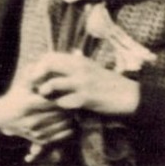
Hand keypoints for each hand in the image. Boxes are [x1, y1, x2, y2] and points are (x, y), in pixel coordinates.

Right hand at [0, 80, 75, 145]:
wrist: (4, 118)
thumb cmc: (17, 96)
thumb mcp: (22, 84)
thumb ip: (35, 74)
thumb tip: (48, 64)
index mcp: (27, 105)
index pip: (53, 100)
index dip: (63, 94)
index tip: (69, 89)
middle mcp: (31, 121)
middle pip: (61, 112)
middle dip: (69, 105)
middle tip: (76, 99)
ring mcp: (37, 132)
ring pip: (65, 123)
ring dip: (71, 116)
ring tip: (72, 108)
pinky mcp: (41, 140)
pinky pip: (65, 134)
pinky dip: (70, 126)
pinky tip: (68, 118)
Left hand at [23, 51, 139, 116]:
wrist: (131, 96)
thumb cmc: (113, 84)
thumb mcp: (95, 68)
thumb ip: (80, 63)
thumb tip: (70, 55)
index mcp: (80, 60)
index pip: (50, 56)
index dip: (38, 65)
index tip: (35, 76)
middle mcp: (80, 68)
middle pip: (47, 65)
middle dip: (36, 76)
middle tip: (33, 88)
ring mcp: (83, 83)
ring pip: (52, 84)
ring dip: (45, 93)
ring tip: (46, 99)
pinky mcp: (86, 98)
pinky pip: (63, 102)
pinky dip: (59, 106)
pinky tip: (61, 109)